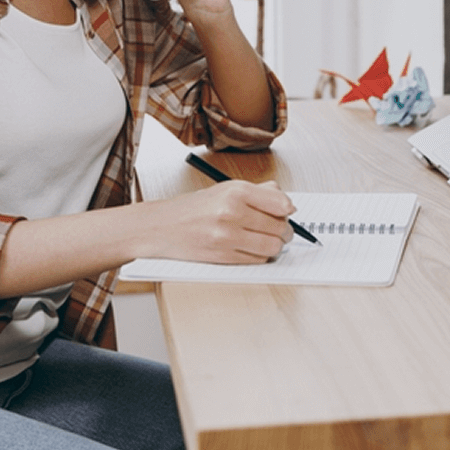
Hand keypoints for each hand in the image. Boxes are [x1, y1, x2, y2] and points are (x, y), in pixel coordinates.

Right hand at [146, 179, 295, 263]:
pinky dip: (260, 256)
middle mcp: (232, 213)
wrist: (161, 227)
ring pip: (271, 247)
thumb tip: (286, 203)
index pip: (281, 203)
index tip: (287, 212)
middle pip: (279, 227)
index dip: (288, 210)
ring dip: (275, 245)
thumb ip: (258, 192)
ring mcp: (227, 237)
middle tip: (280, 229)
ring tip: (267, 239)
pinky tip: (251, 247)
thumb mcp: (225, 189)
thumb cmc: (193, 208)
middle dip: (284, 231)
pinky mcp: (223, 257)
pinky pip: (257, 260)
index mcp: (235, 191)